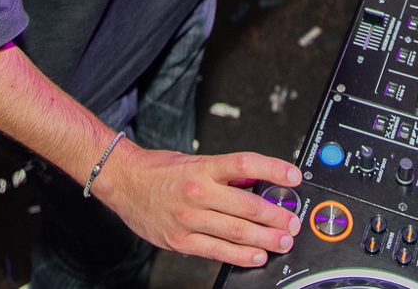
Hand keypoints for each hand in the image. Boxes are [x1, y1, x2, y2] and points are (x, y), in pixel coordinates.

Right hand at [92, 144, 302, 266]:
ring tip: (282, 241)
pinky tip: (256, 256)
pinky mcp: (181, 241)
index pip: (245, 164)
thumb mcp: (195, 161)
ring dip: (265, 239)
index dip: (273, 170)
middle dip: (276, 216)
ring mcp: (189, 218)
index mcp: (203, 168)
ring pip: (236, 231)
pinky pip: (217, 251)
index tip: (293, 176)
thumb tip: (257, 183)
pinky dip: (240, 256)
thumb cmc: (160, 171)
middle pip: (246, 205)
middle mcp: (197, 192)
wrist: (124, 182)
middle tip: (292, 222)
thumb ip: (224, 174)